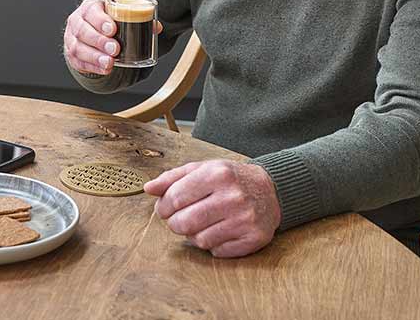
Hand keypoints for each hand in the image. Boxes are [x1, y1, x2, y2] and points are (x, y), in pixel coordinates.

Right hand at [63, 0, 161, 74]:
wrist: (91, 29)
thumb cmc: (107, 21)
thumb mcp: (118, 15)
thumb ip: (137, 19)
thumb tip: (157, 27)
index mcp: (89, 8)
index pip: (91, 11)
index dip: (100, 20)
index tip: (113, 29)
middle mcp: (77, 22)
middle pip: (83, 31)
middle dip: (100, 41)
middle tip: (115, 49)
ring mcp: (71, 39)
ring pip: (79, 48)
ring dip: (95, 57)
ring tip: (110, 62)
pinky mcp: (72, 55)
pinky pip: (79, 62)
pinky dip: (93, 67)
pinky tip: (105, 69)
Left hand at [144, 160, 281, 257]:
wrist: (271, 190)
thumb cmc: (229, 179)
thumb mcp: (202, 168)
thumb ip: (172, 177)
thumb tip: (148, 188)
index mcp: (216, 174)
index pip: (175, 198)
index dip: (163, 207)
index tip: (165, 208)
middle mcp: (232, 197)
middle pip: (184, 223)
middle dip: (175, 223)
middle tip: (180, 218)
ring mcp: (244, 219)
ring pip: (199, 240)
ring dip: (193, 235)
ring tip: (201, 223)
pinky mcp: (253, 238)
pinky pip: (217, 251)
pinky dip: (212, 244)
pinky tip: (219, 230)